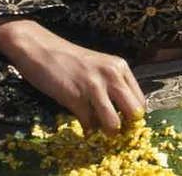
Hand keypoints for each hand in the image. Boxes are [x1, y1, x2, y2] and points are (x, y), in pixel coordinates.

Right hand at [0, 20, 145, 133]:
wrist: (41, 49)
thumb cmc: (70, 60)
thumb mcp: (100, 66)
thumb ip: (113, 83)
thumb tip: (123, 111)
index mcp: (120, 68)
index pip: (140, 99)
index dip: (136, 116)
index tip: (128, 125)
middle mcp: (112, 76)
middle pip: (134, 111)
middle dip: (127, 126)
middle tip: (117, 131)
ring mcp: (94, 86)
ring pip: (113, 122)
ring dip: (108, 132)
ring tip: (101, 131)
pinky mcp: (74, 96)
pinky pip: (88, 122)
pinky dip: (88, 129)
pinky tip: (85, 127)